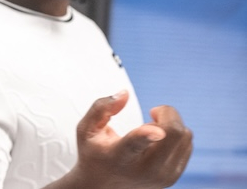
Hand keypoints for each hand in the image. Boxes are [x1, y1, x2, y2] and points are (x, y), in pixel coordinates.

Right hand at [66, 90, 192, 188]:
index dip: (146, 135)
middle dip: (167, 113)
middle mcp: (143, 170)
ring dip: (170, 124)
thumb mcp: (86, 129)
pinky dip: (175, 135)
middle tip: (152, 113)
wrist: (103, 186)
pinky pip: (188, 143)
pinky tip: (157, 142)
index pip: (134, 144)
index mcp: (118, 157)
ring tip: (151, 131)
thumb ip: (101, 108)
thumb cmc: (95, 153)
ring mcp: (162, 176)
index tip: (155, 130)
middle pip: (173, 133)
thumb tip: (125, 94)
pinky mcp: (174, 176)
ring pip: (185, 135)